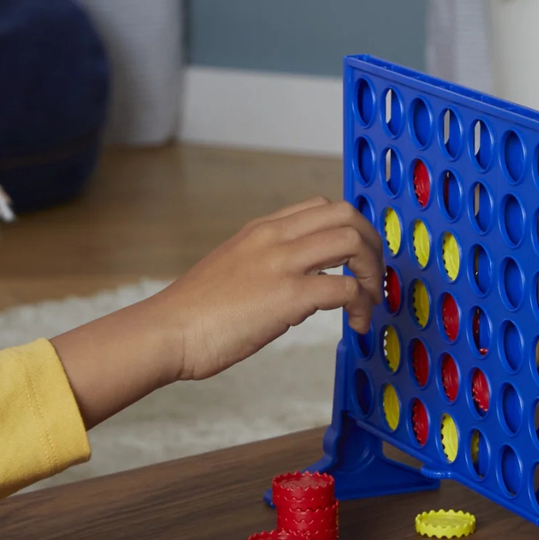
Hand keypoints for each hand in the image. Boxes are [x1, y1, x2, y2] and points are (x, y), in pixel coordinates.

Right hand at [50, 197, 381, 426]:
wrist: (165, 332)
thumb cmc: (195, 313)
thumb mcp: (235, 270)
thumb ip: (270, 267)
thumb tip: (309, 288)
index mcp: (262, 230)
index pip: (322, 207)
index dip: (350, 230)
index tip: (356, 259)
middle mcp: (274, 237)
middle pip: (346, 214)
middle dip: (372, 244)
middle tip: (372, 277)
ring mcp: (281, 264)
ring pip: (352, 242)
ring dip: (371, 271)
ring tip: (368, 301)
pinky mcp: (287, 296)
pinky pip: (345, 288)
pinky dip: (361, 304)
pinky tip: (356, 323)